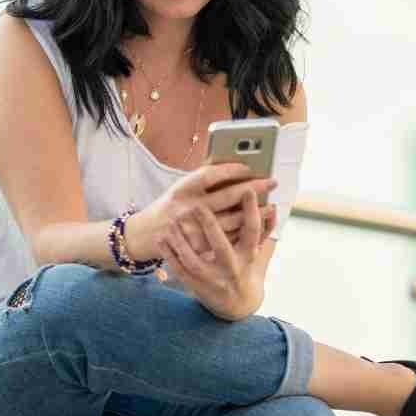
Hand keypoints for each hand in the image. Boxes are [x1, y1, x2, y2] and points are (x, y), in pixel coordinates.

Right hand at [133, 161, 277, 260]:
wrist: (144, 236)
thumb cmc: (168, 208)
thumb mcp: (179, 189)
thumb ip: (203, 182)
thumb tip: (234, 168)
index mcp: (181, 189)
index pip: (210, 175)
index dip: (231, 170)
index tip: (249, 167)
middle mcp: (186, 208)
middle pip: (225, 196)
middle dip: (252, 188)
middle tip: (270, 182)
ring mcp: (192, 230)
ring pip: (230, 221)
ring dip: (254, 214)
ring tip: (270, 206)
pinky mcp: (198, 248)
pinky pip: (226, 241)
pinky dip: (242, 234)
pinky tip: (257, 227)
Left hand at [153, 179, 274, 320]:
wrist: (237, 306)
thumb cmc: (248, 271)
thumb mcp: (260, 253)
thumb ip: (266, 231)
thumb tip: (274, 208)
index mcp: (249, 257)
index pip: (252, 232)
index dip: (252, 211)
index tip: (247, 190)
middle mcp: (231, 269)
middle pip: (221, 247)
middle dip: (210, 227)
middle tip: (198, 205)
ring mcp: (212, 279)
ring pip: (195, 261)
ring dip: (182, 241)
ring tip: (173, 222)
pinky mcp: (196, 286)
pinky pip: (179, 271)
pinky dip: (169, 255)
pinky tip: (161, 239)